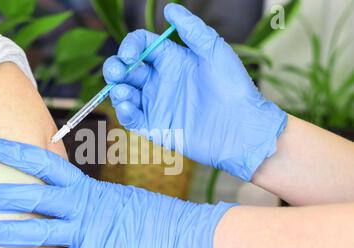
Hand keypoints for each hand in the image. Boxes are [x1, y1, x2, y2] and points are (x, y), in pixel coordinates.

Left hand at [0, 139, 235, 247]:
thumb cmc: (148, 215)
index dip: (19, 154)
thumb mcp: (114, 197)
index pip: (47, 164)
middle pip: (36, 197)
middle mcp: (85, 206)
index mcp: (88, 188)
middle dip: (2, 195)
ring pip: (42, 231)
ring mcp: (91, 231)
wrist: (179, 233)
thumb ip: (86, 198)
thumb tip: (63, 196)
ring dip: (11, 233)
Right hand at [103, 3, 286, 180]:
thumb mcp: (215, 52)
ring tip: (124, 92)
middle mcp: (160, 81)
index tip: (130, 55)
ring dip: (116, 90)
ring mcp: (156, 104)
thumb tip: (169, 8)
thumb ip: (192, 29)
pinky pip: (131, 118)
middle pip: (126, 69)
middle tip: (117, 71)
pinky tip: (127, 107)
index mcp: (172, 60)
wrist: (241, 127)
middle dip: (114, 68)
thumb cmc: (233, 87)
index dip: (130, 46)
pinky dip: (123, 112)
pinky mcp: (155, 126)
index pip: (141, 46)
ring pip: (124, 93)